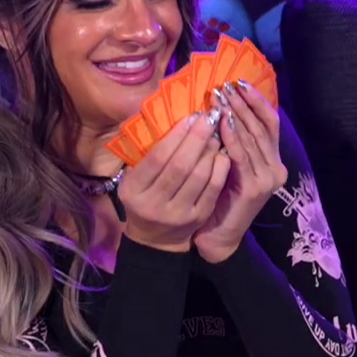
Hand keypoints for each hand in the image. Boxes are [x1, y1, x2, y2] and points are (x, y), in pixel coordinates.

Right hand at [117, 113, 229, 252]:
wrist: (156, 239)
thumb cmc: (144, 199)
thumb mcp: (134, 180)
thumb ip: (147, 156)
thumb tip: (169, 118)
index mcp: (133, 190)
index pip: (158, 157)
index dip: (177, 135)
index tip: (191, 116)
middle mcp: (154, 204)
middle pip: (181, 165)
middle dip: (198, 138)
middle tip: (210, 118)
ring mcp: (178, 213)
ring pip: (199, 176)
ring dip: (211, 150)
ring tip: (217, 133)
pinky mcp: (198, 217)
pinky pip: (213, 188)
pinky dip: (220, 167)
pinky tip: (223, 153)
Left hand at [194, 81, 288, 263]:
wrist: (218, 236)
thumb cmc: (219, 197)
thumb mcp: (229, 164)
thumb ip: (232, 141)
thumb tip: (221, 105)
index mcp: (273, 160)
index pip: (270, 122)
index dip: (257, 100)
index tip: (238, 81)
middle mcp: (276, 167)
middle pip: (263, 126)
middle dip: (243, 103)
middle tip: (225, 85)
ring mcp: (268, 179)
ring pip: (254, 138)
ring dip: (236, 115)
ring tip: (221, 98)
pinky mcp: (256, 188)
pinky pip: (242, 156)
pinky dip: (232, 137)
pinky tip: (221, 123)